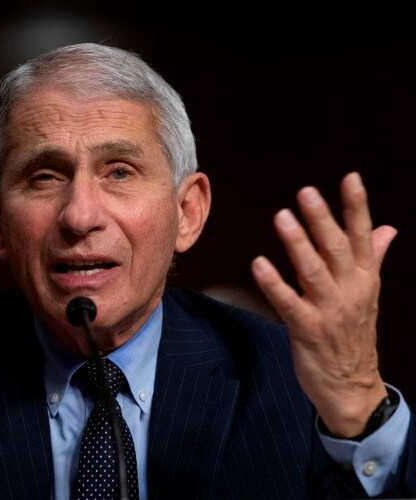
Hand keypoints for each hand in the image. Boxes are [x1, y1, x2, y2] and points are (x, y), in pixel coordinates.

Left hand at [251, 172, 396, 436]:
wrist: (352, 387)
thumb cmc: (353, 335)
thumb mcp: (367, 294)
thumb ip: (372, 258)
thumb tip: (387, 229)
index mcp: (364, 279)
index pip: (362, 237)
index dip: (357, 207)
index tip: (350, 179)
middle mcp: (350, 291)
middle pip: (336, 249)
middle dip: (322, 219)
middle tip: (306, 192)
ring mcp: (329, 311)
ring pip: (314, 272)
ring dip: (298, 244)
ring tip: (283, 217)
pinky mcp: (308, 330)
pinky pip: (289, 304)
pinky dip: (274, 284)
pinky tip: (259, 264)